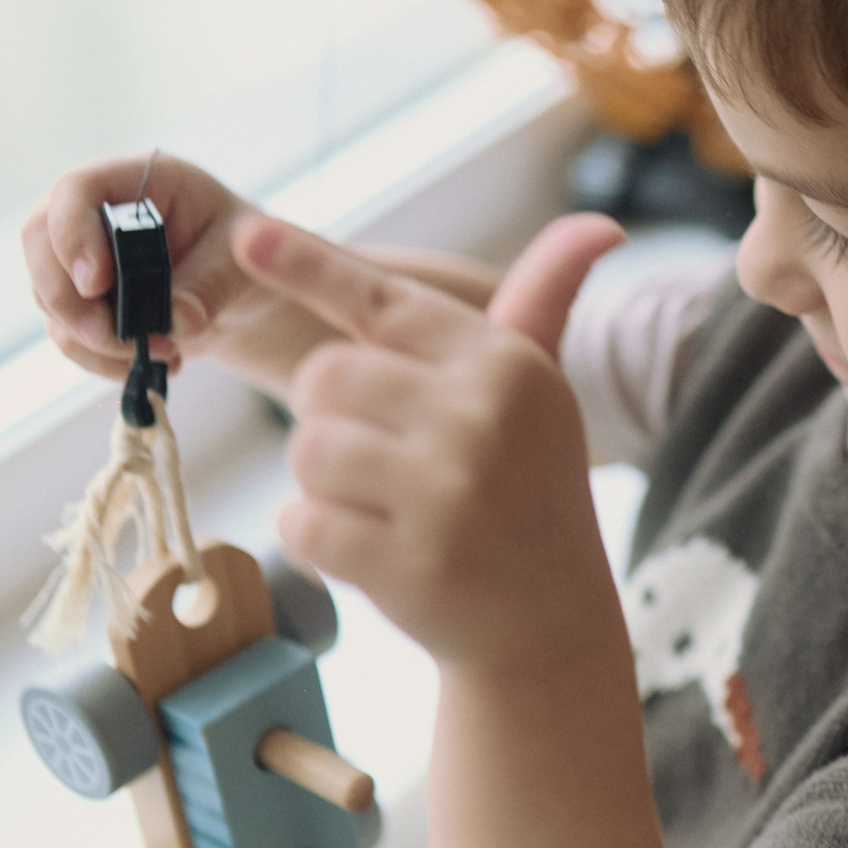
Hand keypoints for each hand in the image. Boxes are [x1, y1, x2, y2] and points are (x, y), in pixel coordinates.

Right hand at [26, 153, 253, 378]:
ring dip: (93, 339)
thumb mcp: (242, 261)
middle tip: (113, 337)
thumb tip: (178, 321)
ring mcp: (78, 256)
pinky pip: (66, 334)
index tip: (96, 283)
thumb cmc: (242, 254)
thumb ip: (212, 285)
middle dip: (69, 301)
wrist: (240, 290)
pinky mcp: (80, 300)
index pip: (76, 189)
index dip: (73, 235)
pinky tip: (151, 364)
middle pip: (40, 243)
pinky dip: (101, 359)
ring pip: (48, 296)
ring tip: (163, 353)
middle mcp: (94, 211)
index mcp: (138, 180)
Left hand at [235, 212, 626, 670]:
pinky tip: (374, 553)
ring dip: (323, 483)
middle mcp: (480, 414)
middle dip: (330, 416)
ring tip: (384, 507)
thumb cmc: (528, 489)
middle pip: (323, 377)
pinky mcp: (408, 559)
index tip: (245, 236)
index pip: (384, 302)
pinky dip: (318, 542)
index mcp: (504, 362)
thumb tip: (601, 225)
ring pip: (306, 449)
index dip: (307, 267)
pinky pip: (301, 524)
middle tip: (385, 460)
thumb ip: (542, 303)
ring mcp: (446, 488)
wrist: (549, 621)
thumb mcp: (539, 392)